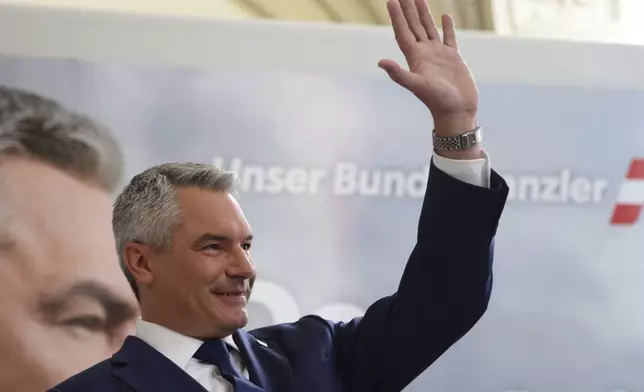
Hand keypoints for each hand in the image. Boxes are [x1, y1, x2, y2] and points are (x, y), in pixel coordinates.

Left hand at [379, 0, 478, 136]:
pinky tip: (444, 16)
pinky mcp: (453, 58)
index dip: (397, 17)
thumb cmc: (438, 101)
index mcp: (415, 58)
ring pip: (429, 29)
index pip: (403, 32)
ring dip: (423, 14)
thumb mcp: (417, 86)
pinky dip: (447, 26)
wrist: (457, 111)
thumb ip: (399, 74)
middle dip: (408, 10)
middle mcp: (425, 54)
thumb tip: (381, 62)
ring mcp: (438, 55)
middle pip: (413, 27)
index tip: (391, 1)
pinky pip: (449, 37)